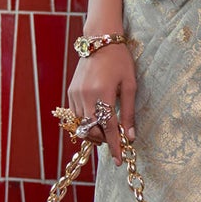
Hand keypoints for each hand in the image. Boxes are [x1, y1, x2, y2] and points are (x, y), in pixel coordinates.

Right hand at [66, 43, 135, 163]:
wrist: (99, 41)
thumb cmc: (120, 61)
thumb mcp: (130, 85)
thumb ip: (128, 112)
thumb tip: (130, 136)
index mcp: (103, 93)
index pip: (108, 128)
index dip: (114, 145)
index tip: (119, 160)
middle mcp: (85, 96)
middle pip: (92, 130)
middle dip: (103, 140)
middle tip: (115, 141)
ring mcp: (75, 94)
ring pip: (81, 125)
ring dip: (93, 132)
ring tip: (105, 132)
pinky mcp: (70, 92)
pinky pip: (75, 115)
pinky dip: (85, 122)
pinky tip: (95, 119)